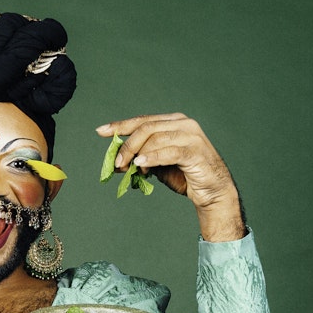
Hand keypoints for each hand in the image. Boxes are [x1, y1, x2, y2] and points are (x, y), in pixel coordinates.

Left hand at [96, 112, 245, 241]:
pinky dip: (152, 157)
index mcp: (173, 122)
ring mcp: (191, 135)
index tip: (101, 131)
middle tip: (116, 163)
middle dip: (127, 145)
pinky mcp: (195, 151)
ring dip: (138, 155)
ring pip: (155, 139)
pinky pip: (169, 152)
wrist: (212, 191)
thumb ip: (142, 158)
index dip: (121, 125)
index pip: (142, 121)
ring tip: (130, 169)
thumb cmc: (185, 176)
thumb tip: (118, 162)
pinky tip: (140, 164)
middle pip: (146, 128)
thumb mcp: (158, 166)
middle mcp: (183, 123)